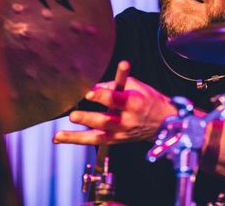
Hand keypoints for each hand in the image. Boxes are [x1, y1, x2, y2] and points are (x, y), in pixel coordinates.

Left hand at [53, 71, 176, 144]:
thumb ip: (116, 83)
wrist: (164, 123)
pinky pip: (94, 141)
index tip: (90, 92)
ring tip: (60, 134)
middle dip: (89, 118)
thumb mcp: (137, 86)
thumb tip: (97, 86)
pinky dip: (76, 140)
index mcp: (134, 103)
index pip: (116, 100)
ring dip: (77, 136)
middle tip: (74, 115)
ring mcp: (121, 133)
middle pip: (106, 121)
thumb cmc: (149, 100)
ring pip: (97, 136)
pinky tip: (59, 137)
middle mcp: (127, 120)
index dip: (103, 96)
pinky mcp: (115, 140)